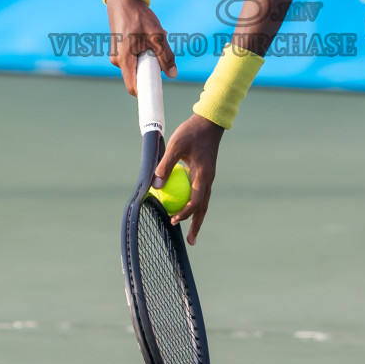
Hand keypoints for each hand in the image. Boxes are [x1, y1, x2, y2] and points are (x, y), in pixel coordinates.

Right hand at [106, 0, 178, 93]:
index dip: (146, 93)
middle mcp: (118, 60)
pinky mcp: (119, 50)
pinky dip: (143, 51)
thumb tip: (172, 74)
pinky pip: (133, 58)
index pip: (134, 87)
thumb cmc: (139, 16)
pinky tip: (148, 37)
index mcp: (124, 60)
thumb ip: (165, 56)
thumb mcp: (157, 36)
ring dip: (148, 57)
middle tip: (160, 54)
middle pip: (137, 76)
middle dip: (151, 69)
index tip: (158, 93)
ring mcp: (117, 55)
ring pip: (137, 65)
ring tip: (154, 39)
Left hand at [154, 114, 224, 244]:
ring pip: (204, 202)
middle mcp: (208, 179)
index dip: (185, 213)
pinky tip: (185, 206)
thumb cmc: (191, 132)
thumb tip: (155, 185)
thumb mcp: (176, 146)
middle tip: (190, 242)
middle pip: (203, 208)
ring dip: (197, 217)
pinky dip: (195, 204)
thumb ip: (166, 165)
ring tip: (191, 232)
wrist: (209, 122)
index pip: (195, 201)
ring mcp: (208, 177)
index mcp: (203, 175)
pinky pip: (201, 193)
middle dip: (197, 225)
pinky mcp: (206, 173)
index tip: (173, 219)